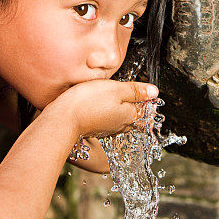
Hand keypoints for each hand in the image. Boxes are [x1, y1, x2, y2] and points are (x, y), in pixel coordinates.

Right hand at [44, 79, 158, 137]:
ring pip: (122, 122)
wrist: (63, 119)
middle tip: (141, 102)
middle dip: (139, 111)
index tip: (150, 97)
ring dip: (125, 114)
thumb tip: (155, 92)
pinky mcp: (94, 129)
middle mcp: (120, 125)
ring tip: (124, 105)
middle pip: (135, 119)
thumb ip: (136, 91)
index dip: (149, 103)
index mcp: (129, 115)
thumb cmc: (89, 102)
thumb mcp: (116, 90)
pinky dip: (111, 117)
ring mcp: (107, 129)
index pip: (146, 112)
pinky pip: (108, 124)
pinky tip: (105, 112)